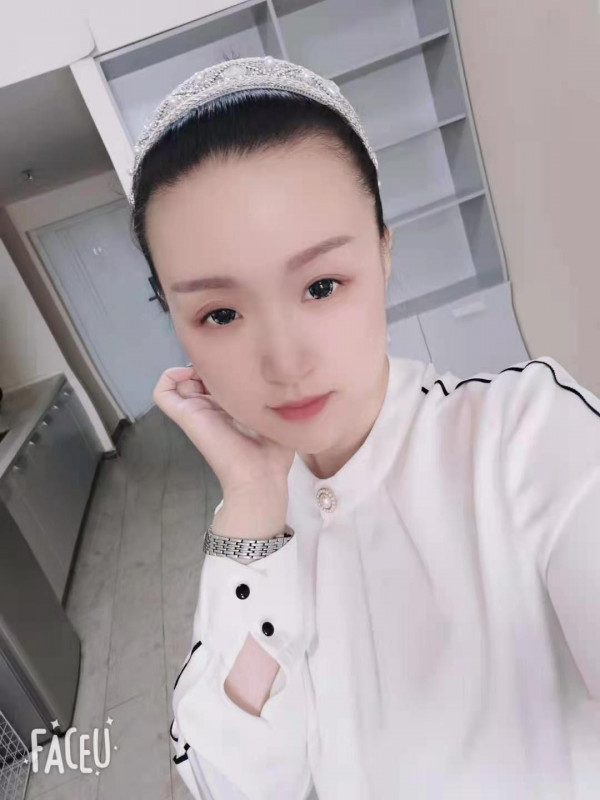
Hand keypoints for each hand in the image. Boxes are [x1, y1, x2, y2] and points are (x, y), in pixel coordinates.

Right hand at [152, 366, 294, 494]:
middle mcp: (210, 406)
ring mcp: (195, 410)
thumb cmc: (273, 449)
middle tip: (226, 363)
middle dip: (209, 362)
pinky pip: (163, 392)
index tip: (239, 361)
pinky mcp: (186, 415)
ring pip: (180, 380)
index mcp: (230, 407)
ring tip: (211, 370)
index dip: (224, 364)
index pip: (218, 377)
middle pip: (198, 375)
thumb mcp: (276, 413)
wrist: (259, 475)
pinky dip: (170, 377)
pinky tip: (192, 376)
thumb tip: (265, 371)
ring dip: (192, 367)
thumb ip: (270, 394)